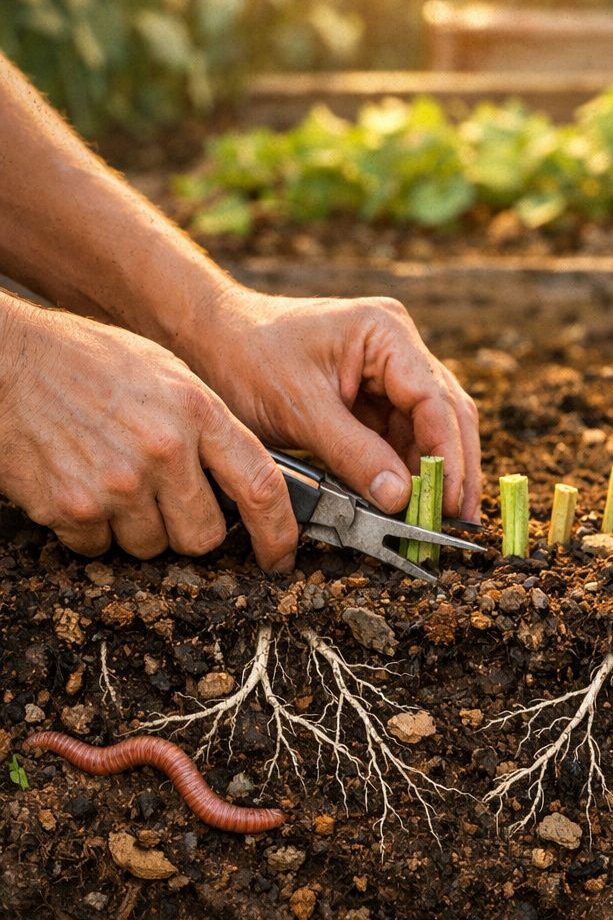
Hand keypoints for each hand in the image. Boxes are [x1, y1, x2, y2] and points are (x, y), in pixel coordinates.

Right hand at [0, 300, 298, 567]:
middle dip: (192, 529)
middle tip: (167, 501)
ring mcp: (116, 484)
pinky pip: (99, 548)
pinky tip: (81, 485)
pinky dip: (93, 529)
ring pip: (152, 546)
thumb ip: (208, 424)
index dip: (278, 534)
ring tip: (116, 480)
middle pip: (205, 535)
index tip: (279, 558)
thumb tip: (243, 479)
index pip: (261, 488)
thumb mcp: (166, 372)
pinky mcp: (71, 508)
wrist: (6, 361)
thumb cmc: (87, 361)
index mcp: (197, 412)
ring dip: (139, 528)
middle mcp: (163, 451)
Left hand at [177, 286, 482, 520]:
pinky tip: (410, 499)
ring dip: (433, 471)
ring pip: (431, 427)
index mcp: (386, 333)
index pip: (435, 400)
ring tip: (437, 517)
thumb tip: (403, 498)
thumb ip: (355, 454)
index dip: (448, 455)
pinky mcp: (375, 392)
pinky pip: (403, 434)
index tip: (449, 500)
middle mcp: (399, 346)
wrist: (207, 338)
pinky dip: (407, 467)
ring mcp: (390, 369)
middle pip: (446, 412)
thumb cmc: (246, 358)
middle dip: (454, 467)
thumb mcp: (301, 410)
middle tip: (459, 519)